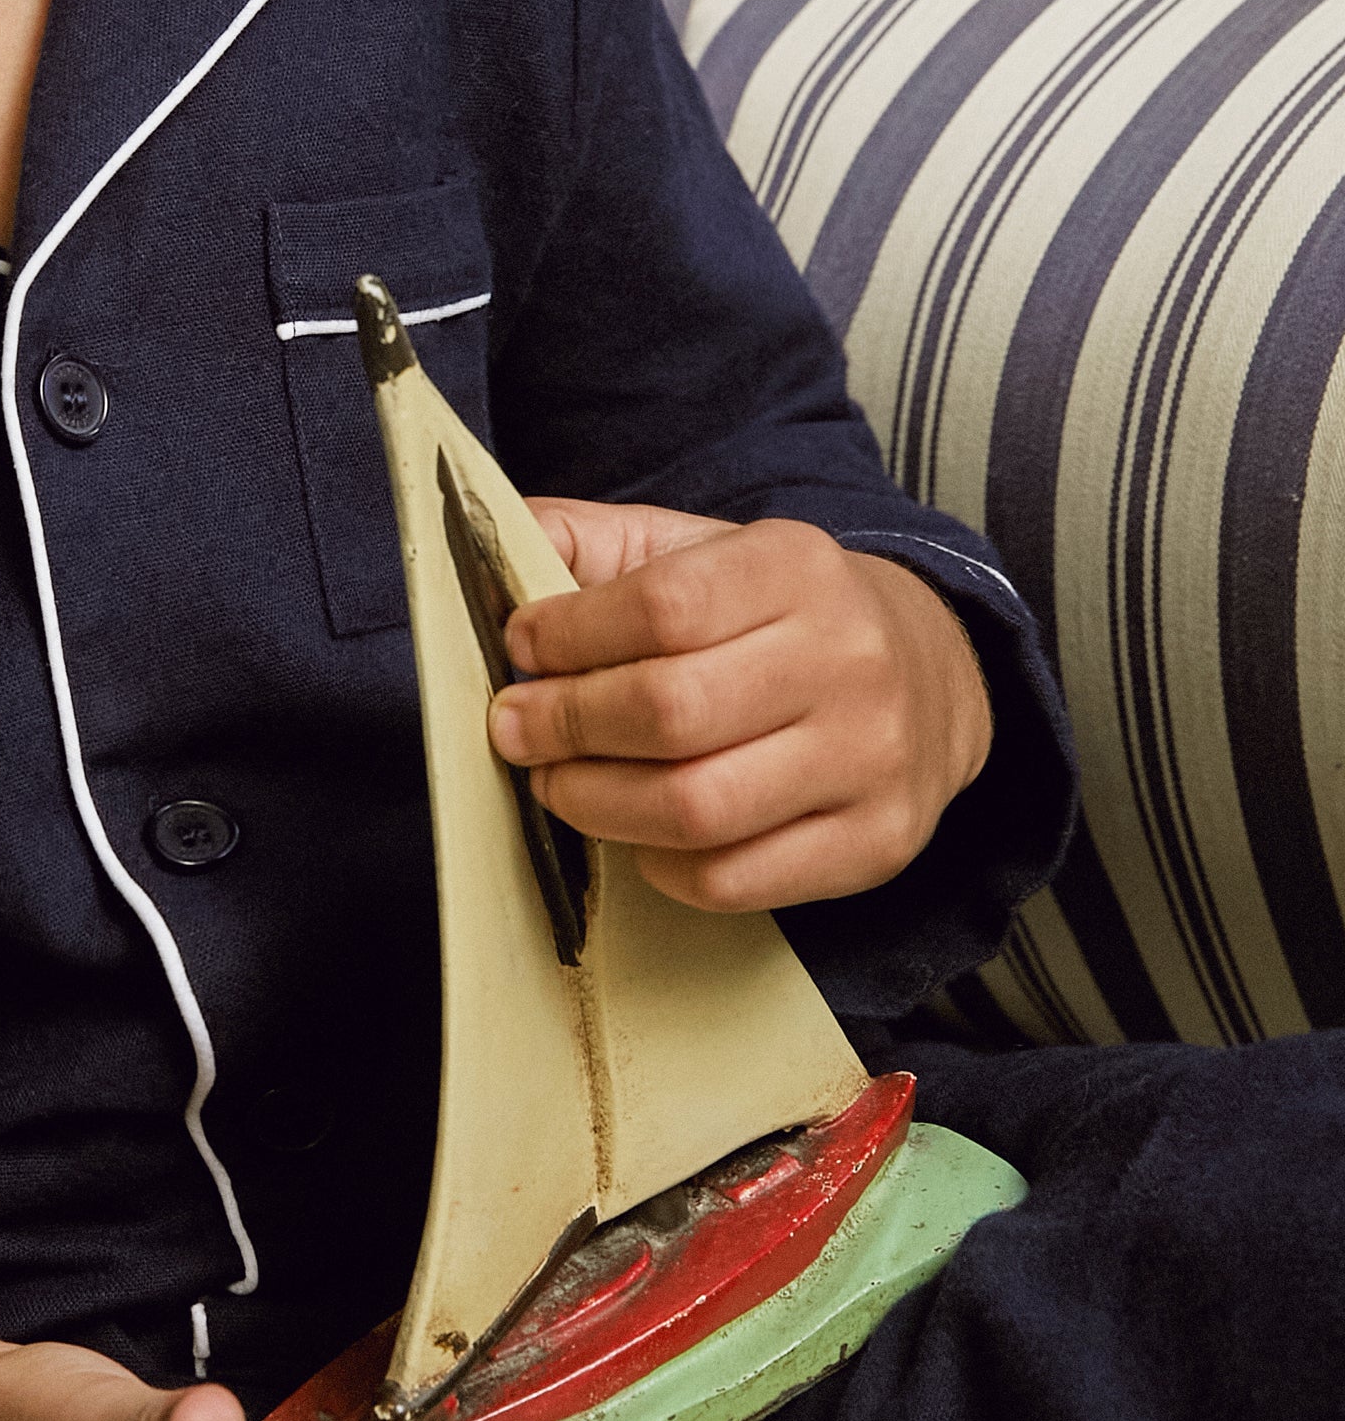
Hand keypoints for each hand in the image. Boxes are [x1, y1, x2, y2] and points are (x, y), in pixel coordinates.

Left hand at [487, 500, 991, 913]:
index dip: (569, 635)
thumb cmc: (776, 612)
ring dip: (596, 803)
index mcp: (795, 566)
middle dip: (565, 725)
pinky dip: (658, 864)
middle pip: (669, 712)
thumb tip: (493, 540)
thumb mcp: (697, 549)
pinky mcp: (874, 843)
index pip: (660, 607)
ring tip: (561, 782)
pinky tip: (637, 831)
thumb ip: (594, 542)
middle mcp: (846, 659)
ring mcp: (869, 759)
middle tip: (518, 728)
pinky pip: (732, 880)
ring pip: (695, 807)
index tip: (523, 645)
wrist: (929, 673)